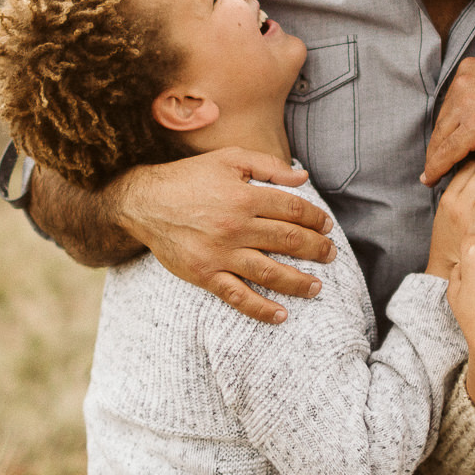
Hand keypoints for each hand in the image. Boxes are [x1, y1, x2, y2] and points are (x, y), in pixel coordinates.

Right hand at [122, 148, 335, 322]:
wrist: (144, 202)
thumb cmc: (189, 177)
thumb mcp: (229, 159)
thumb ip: (268, 166)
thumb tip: (303, 178)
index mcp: (245, 196)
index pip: (293, 210)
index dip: (316, 219)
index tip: (326, 226)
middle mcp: (236, 226)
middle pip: (288, 241)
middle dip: (315, 250)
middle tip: (330, 255)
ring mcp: (220, 253)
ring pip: (269, 272)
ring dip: (298, 282)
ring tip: (316, 288)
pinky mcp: (204, 274)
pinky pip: (237, 296)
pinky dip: (261, 308)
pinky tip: (281, 315)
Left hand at [422, 58, 474, 185]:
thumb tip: (470, 123)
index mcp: (469, 70)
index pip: (450, 105)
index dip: (447, 127)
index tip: (443, 143)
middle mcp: (462, 83)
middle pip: (443, 121)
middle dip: (439, 144)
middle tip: (433, 163)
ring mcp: (465, 104)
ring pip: (441, 138)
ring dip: (434, 159)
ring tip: (430, 174)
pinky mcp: (472, 128)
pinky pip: (447, 152)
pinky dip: (437, 168)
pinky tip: (432, 178)